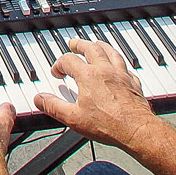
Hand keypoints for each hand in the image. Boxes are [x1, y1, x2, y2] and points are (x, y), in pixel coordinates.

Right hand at [32, 39, 154, 146]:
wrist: (135, 130)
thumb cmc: (108, 125)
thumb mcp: (73, 118)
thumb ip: (54, 107)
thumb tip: (40, 99)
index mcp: (88, 76)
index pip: (69, 61)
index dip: (59, 64)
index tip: (57, 73)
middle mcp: (105, 71)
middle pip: (91, 49)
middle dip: (80, 45)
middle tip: (74, 44)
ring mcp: (121, 75)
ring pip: (111, 52)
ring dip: (102, 46)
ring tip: (97, 44)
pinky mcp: (134, 83)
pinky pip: (126, 67)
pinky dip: (120, 64)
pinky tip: (119, 67)